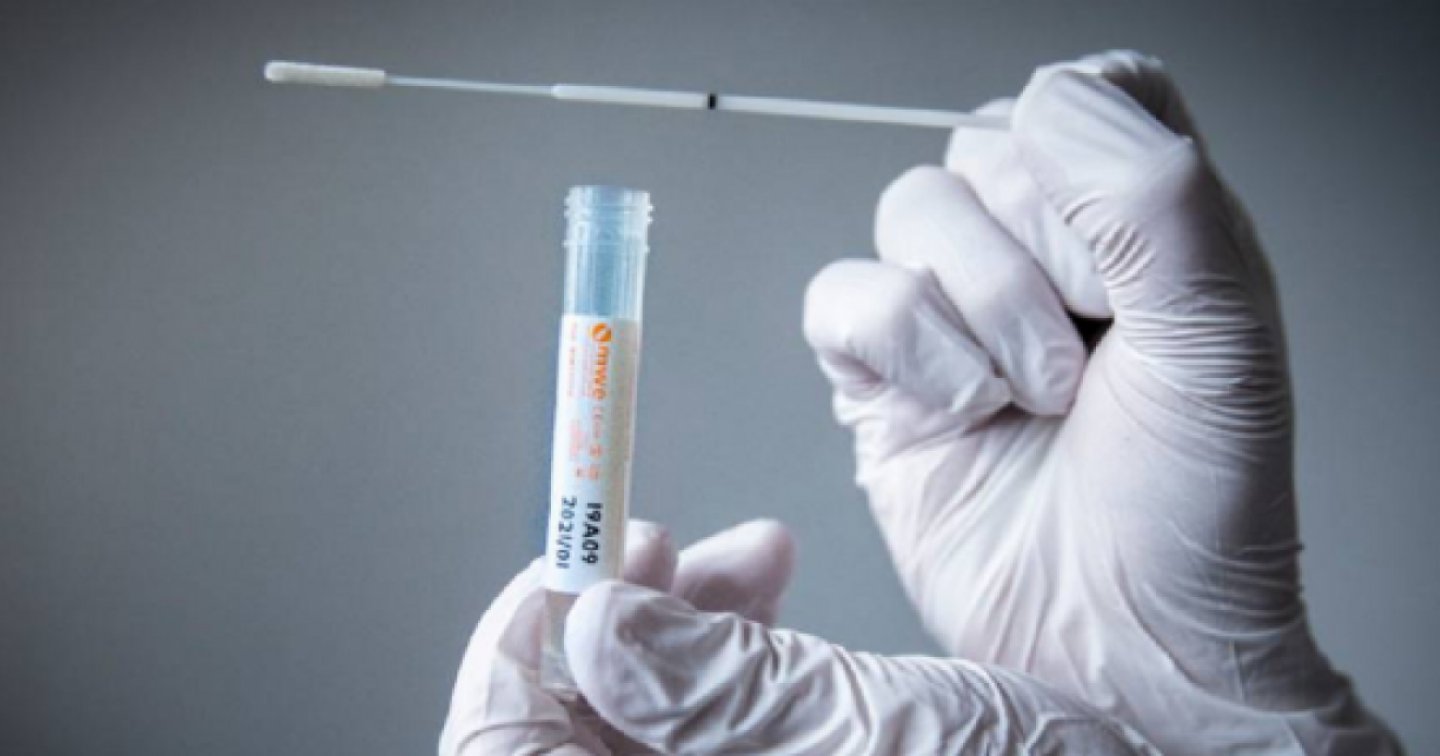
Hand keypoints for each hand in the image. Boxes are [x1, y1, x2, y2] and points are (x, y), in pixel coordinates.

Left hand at [441, 520, 1156, 754]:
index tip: (599, 545)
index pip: (504, 743)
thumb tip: (586, 623)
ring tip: (760, 548)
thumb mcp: (870, 741)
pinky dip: (718, 641)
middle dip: (617, 611)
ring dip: (676, 614)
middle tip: (679, 539)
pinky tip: (774, 584)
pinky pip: (694, 711)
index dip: (524, 634)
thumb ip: (713, 691)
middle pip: (561, 721)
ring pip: (632, 707)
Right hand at [802, 51, 1397, 752]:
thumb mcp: (1219, 332)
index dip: (1089, 163)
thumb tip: (1043, 106)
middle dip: (1038, 262)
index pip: (1084, 95)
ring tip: (1033, 396)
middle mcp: (1037, 251)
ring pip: (910, 209)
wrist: (1123, 644)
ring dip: (979, 313)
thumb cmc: (1193, 508)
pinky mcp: (878, 372)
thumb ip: (1152, 193)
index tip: (1126, 263)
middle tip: (1090, 357)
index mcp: (1134, 219)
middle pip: (984, 147)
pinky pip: (840, 294)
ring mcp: (949, 309)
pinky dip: (902, 349)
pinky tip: (962, 411)